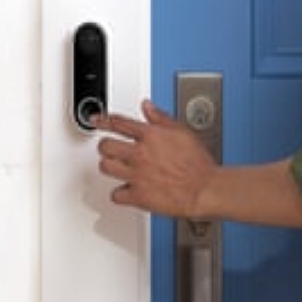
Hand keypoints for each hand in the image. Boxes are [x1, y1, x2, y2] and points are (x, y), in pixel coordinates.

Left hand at [94, 99, 218, 217]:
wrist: (205, 189)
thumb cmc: (198, 163)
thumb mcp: (182, 131)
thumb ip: (160, 117)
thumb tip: (147, 106)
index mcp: (150, 135)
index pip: (118, 123)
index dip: (103, 120)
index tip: (96, 120)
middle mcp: (140, 154)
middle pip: (105, 145)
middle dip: (105, 146)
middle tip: (109, 148)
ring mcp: (137, 175)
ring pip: (106, 167)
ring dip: (109, 166)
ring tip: (115, 166)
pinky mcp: (138, 196)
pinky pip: (116, 194)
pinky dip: (119, 193)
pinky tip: (125, 189)